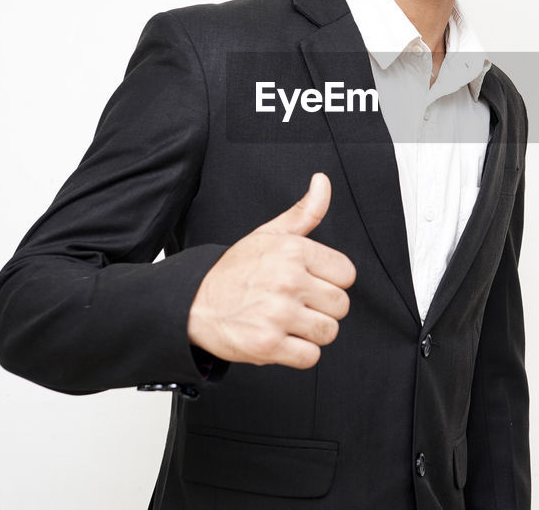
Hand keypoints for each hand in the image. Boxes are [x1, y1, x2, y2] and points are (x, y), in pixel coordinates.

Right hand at [188, 173, 355, 368]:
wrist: (192, 303)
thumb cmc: (234, 271)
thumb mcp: (269, 234)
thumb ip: (304, 212)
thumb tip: (322, 182)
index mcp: (293, 251)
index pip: (346, 274)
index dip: (330, 282)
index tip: (310, 283)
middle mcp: (288, 280)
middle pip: (341, 305)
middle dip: (322, 309)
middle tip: (296, 304)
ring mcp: (278, 314)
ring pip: (329, 332)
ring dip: (311, 333)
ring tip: (287, 322)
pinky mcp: (269, 345)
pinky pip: (311, 357)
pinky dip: (298, 353)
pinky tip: (281, 339)